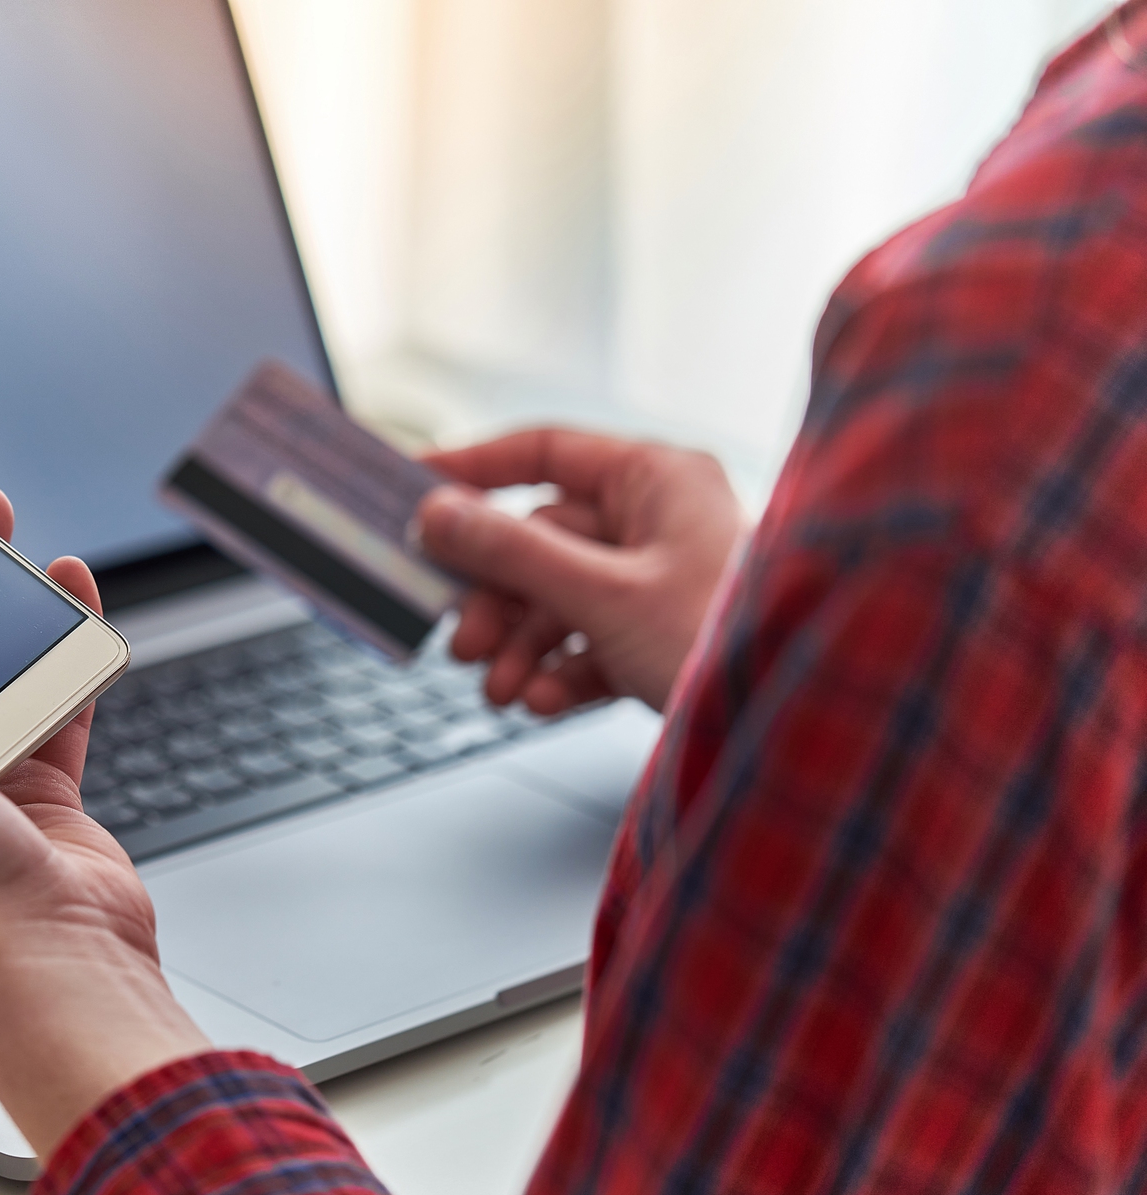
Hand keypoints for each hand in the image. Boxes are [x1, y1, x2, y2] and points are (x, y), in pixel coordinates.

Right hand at [416, 429, 746, 713]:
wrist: (796, 725)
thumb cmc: (727, 640)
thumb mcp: (603, 594)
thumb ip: (511, 553)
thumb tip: (439, 515)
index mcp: (657, 480)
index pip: (546, 451)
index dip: (475, 468)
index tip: (417, 490)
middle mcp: (660, 520)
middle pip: (542, 542)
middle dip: (498, 600)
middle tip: (464, 643)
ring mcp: (663, 579)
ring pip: (561, 598)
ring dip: (522, 648)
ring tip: (502, 691)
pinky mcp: (664, 635)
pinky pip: (592, 642)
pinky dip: (561, 672)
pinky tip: (545, 702)